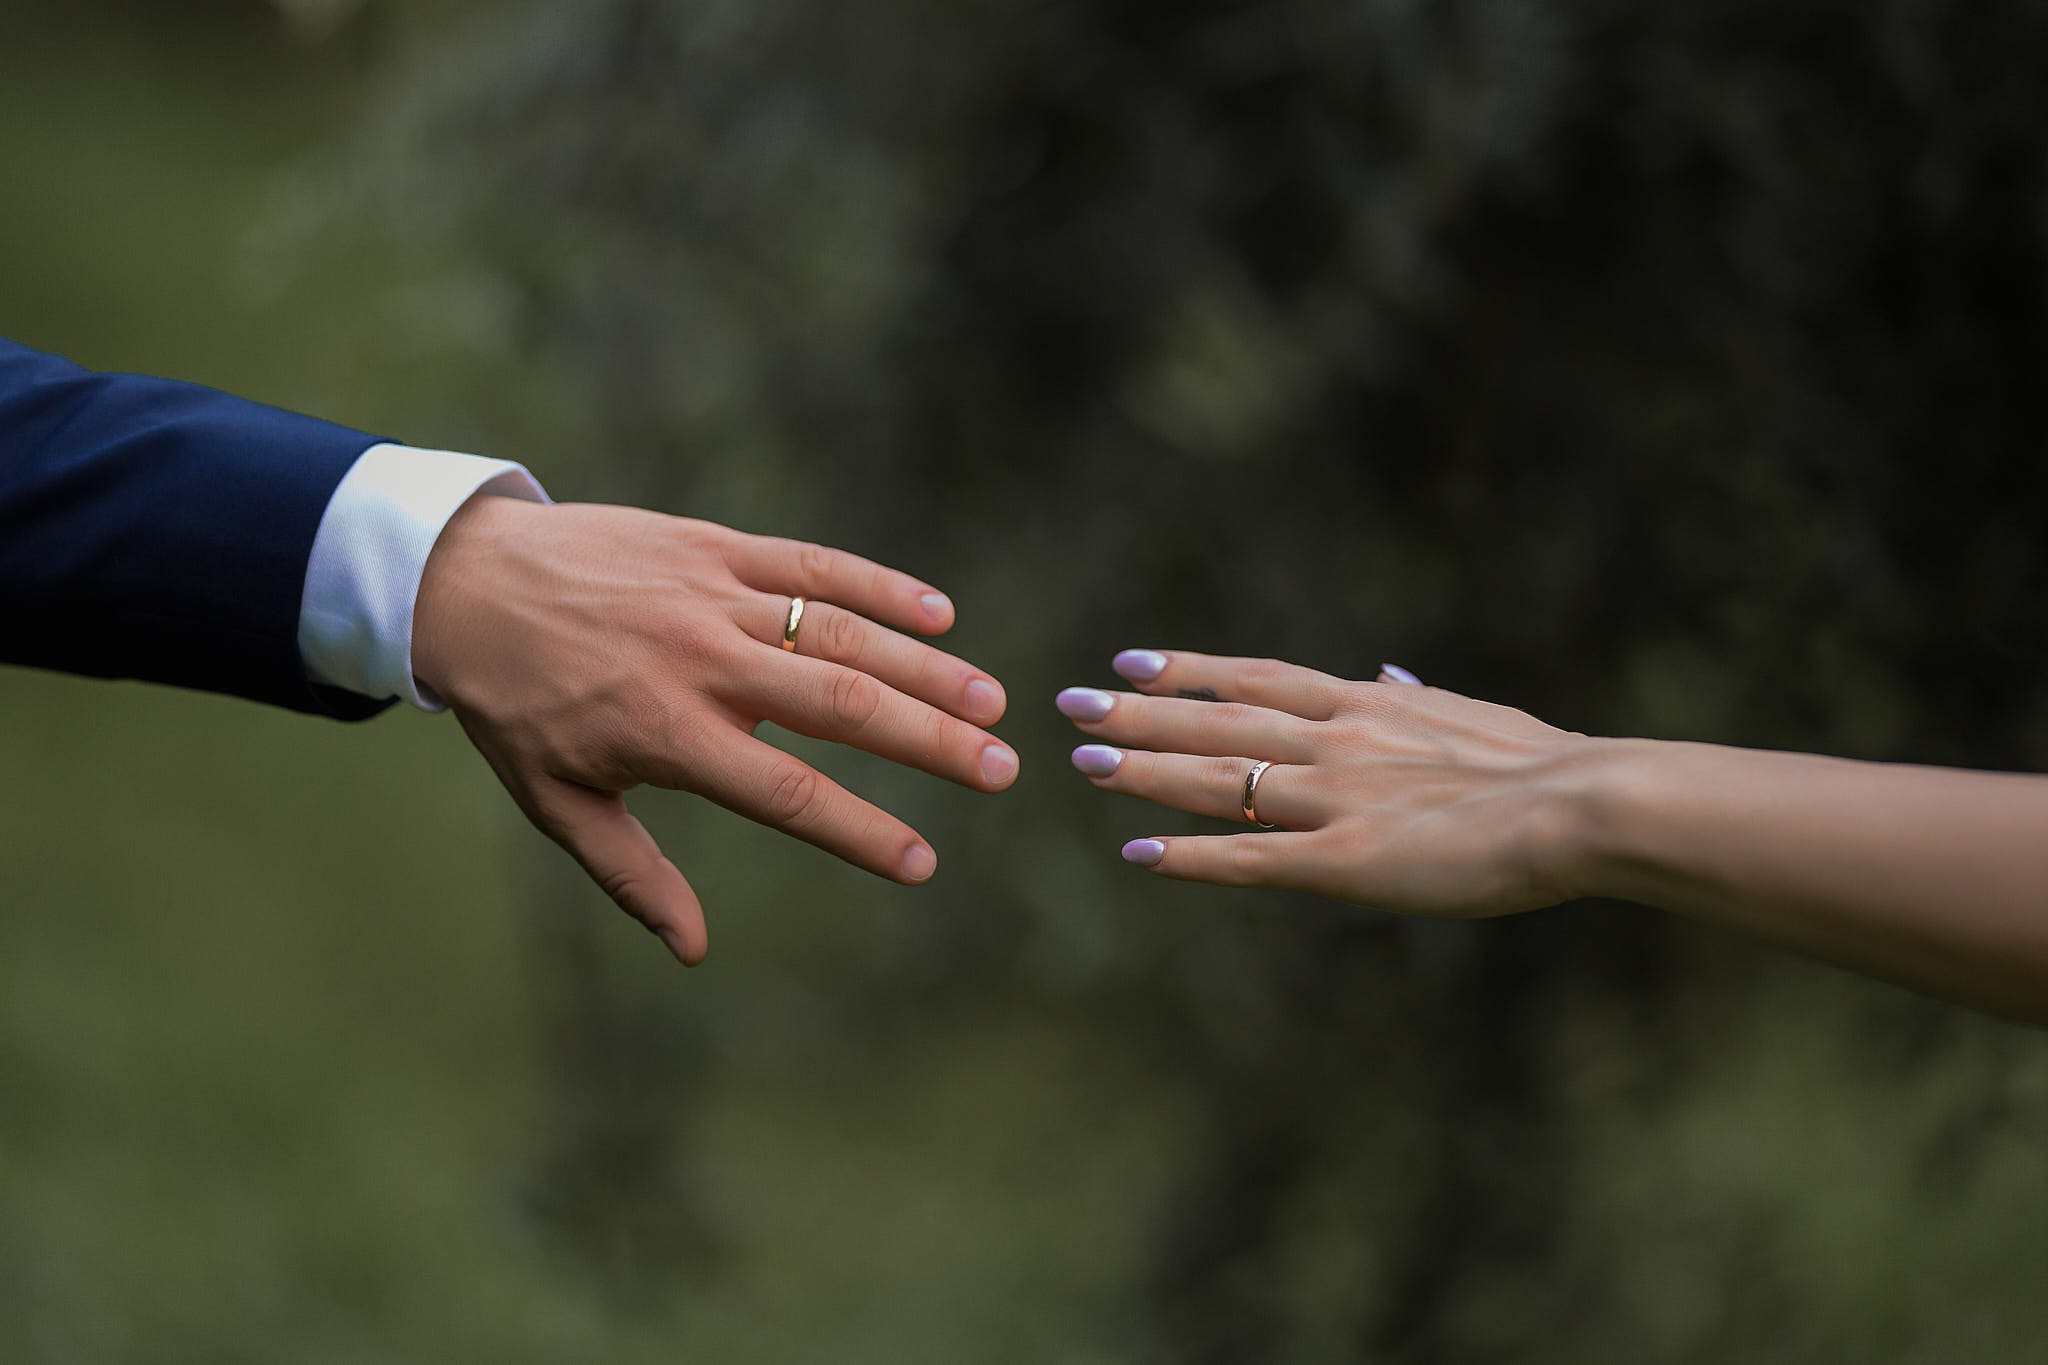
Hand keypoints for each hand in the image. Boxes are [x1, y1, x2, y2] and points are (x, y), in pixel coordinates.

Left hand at [412, 497, 1017, 964]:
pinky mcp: (714, 546)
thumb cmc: (515, 705)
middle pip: (840, 706)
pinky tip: (939, 615)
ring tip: (991, 702)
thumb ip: (633, 875)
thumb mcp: (558, 803)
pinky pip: (811, 563)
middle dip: (931, 741)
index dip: (860, 830)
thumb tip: (693, 950)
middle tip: (1000, 770)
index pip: (786, 791)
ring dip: (925, 669)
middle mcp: (699, 663)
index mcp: (666, 735)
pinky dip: (879, 584)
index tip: (923, 861)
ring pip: (840, 632)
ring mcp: (711, 597)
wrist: (464, 580)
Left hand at [1057, 651, 1589, 915]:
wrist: (1582, 801)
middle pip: (1216, 723)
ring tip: (1085, 765)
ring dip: (1146, 772)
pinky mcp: (1344, 860)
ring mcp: (1334, 799)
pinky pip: (1249, 858)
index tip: (1134, 662)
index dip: (1190, 671)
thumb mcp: (1474, 713)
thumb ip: (1420, 699)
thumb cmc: (1547, 764)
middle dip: (1139, 715)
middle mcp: (1336, 741)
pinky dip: (1189, 856)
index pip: (1257, 679)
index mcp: (1368, 706)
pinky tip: (1139, 853)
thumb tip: (1392, 675)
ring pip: (1217, 782)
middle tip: (1073, 703)